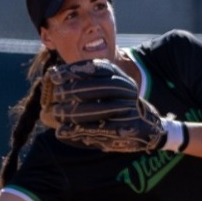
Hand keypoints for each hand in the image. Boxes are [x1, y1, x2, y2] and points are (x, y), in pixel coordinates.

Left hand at [45, 59, 165, 152]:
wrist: (148, 127)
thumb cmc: (118, 104)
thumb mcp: (107, 87)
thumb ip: (85, 80)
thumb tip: (53, 74)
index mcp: (121, 78)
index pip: (97, 69)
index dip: (74, 71)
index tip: (55, 75)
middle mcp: (127, 92)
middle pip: (97, 87)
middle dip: (73, 90)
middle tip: (57, 94)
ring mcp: (128, 111)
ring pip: (98, 109)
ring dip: (74, 112)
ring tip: (57, 113)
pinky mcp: (126, 130)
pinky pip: (100, 130)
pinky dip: (78, 130)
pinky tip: (62, 131)